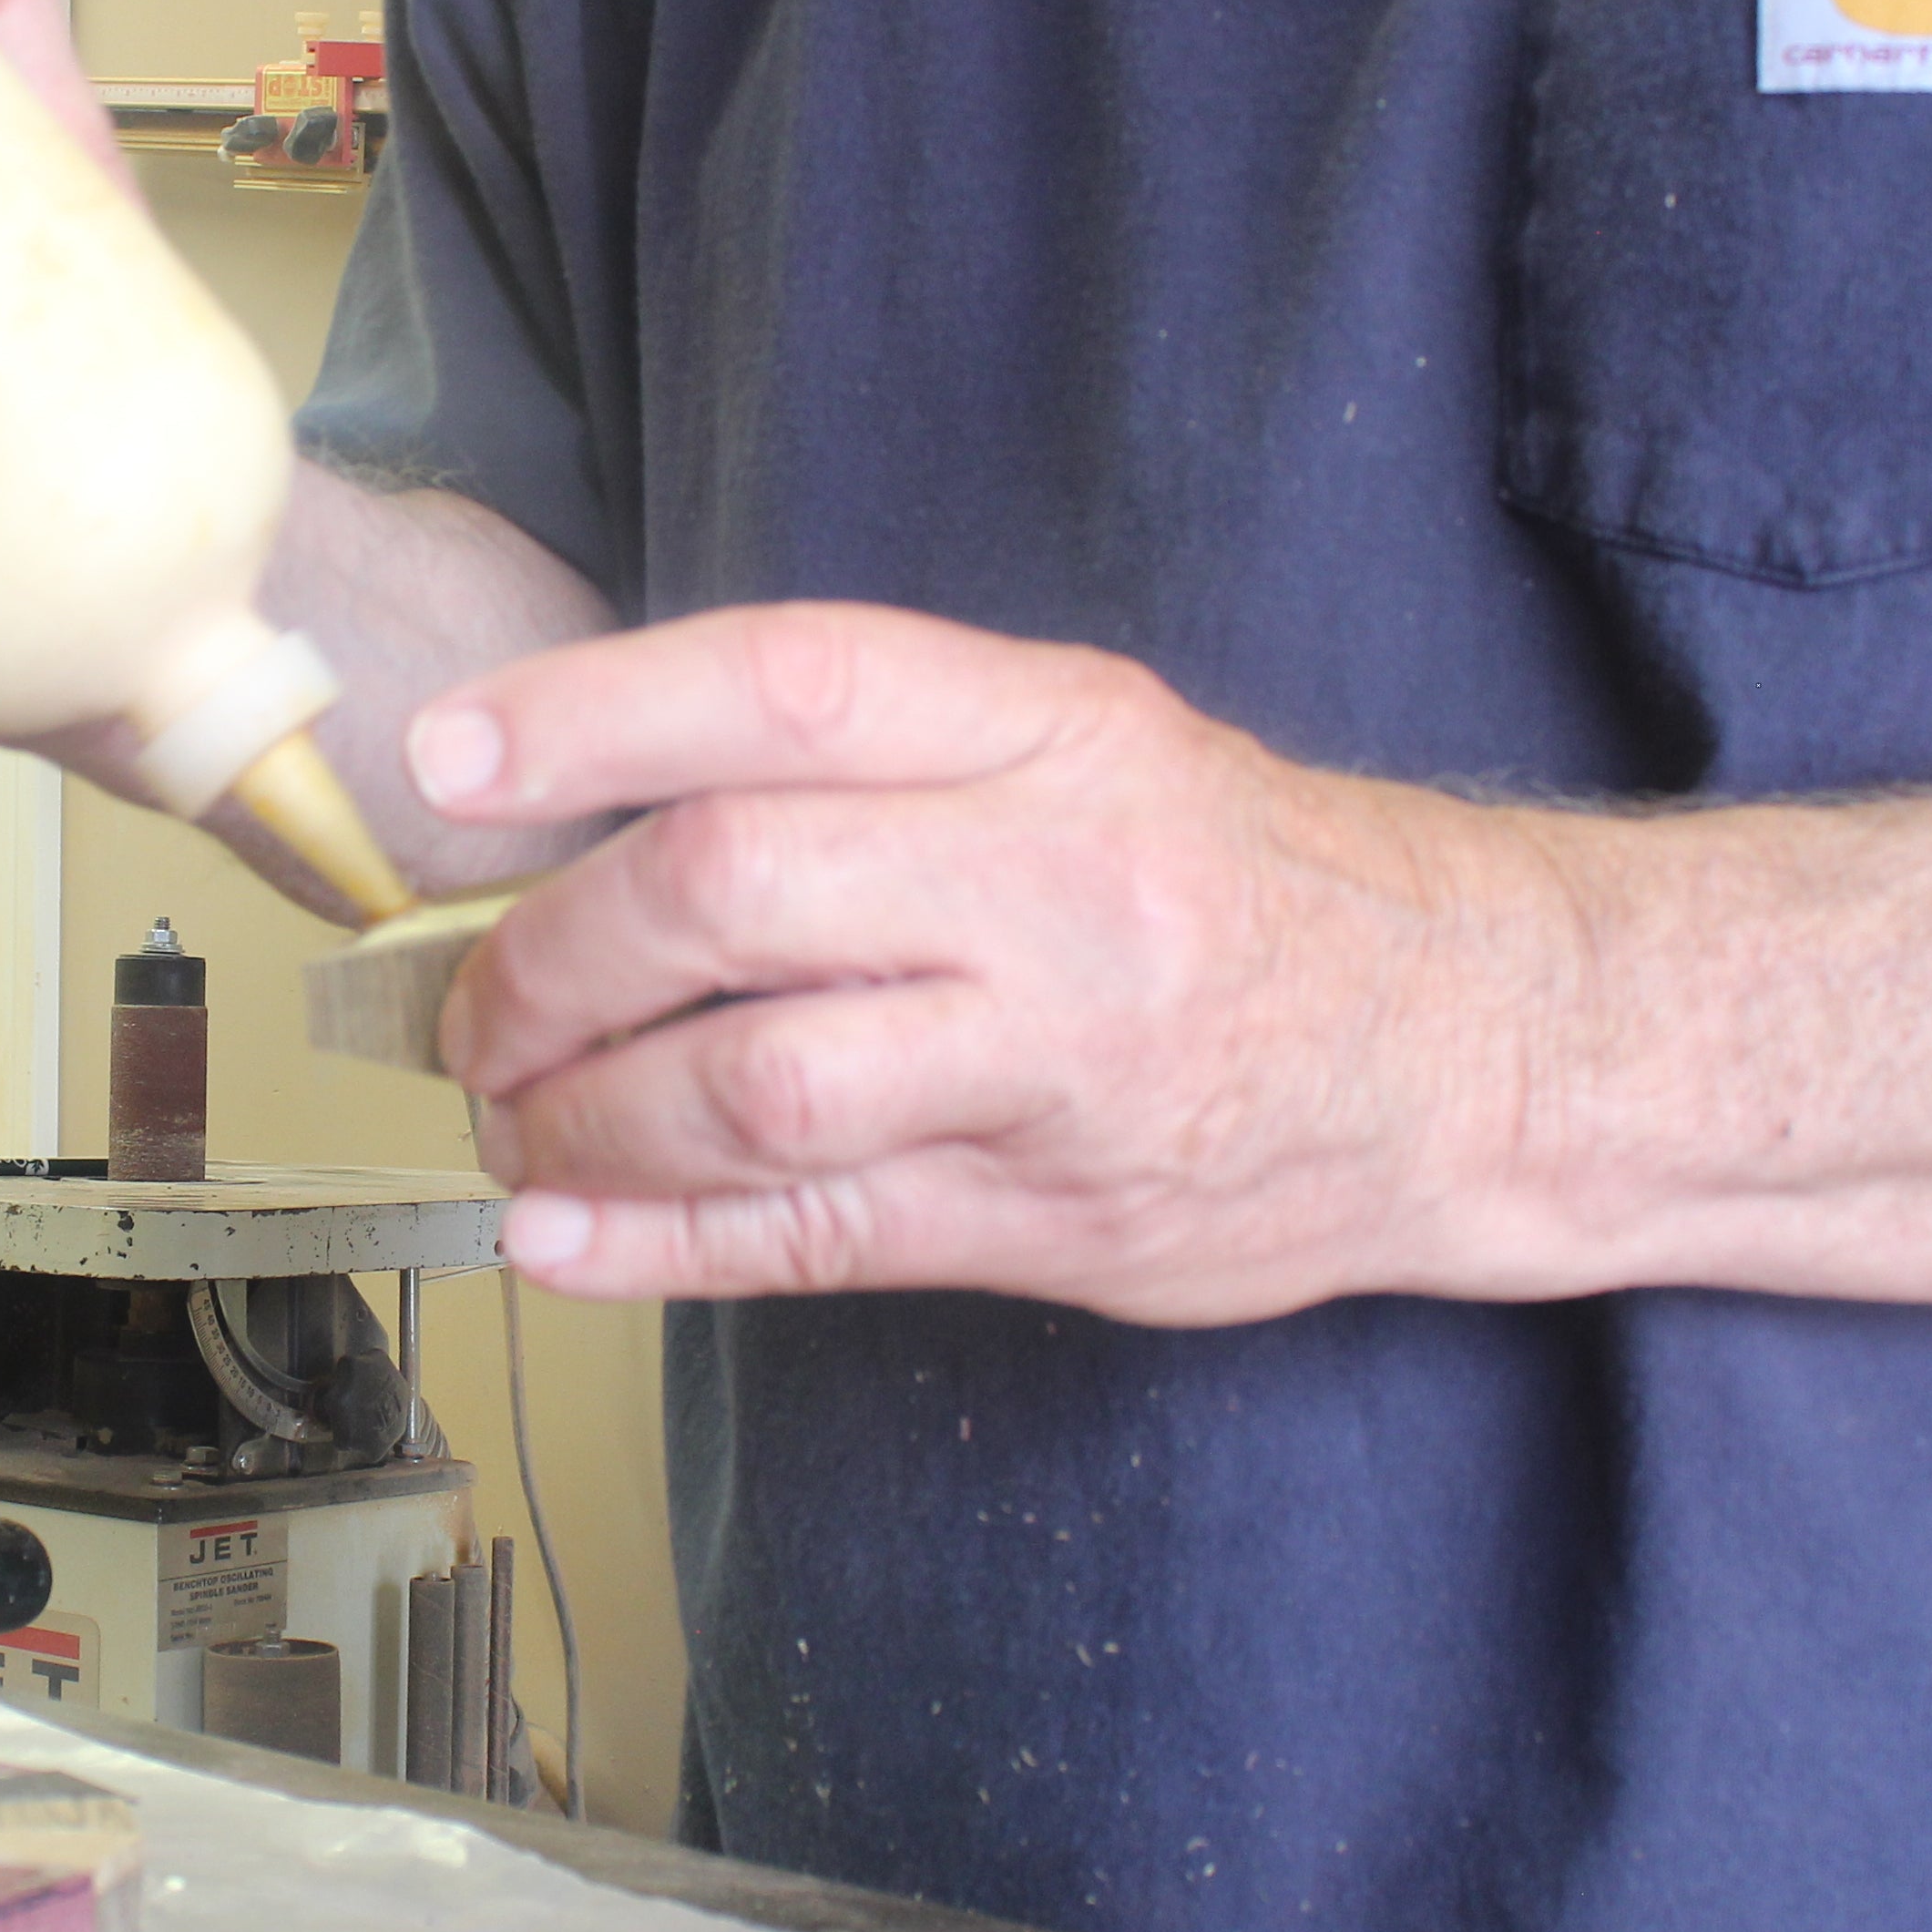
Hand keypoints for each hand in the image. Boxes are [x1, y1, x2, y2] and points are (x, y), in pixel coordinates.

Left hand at [407, 605, 1565, 1323]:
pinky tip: (559, 1235)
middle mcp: (1055, 884)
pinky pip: (814, 1236)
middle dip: (556, 955)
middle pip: (735, 891)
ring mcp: (1059, 1064)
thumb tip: (596, 798)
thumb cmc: (1241, 884)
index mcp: (1051, 733)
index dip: (590, 717)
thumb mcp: (1084, 745)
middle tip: (477, 1003)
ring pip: (756, 1087)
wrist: (1481, 1045)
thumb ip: (875, 760)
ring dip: (586, 1116)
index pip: (784, 688)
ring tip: (515, 1121)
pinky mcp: (1058, 1220)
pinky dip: (656, 1242)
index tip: (450, 763)